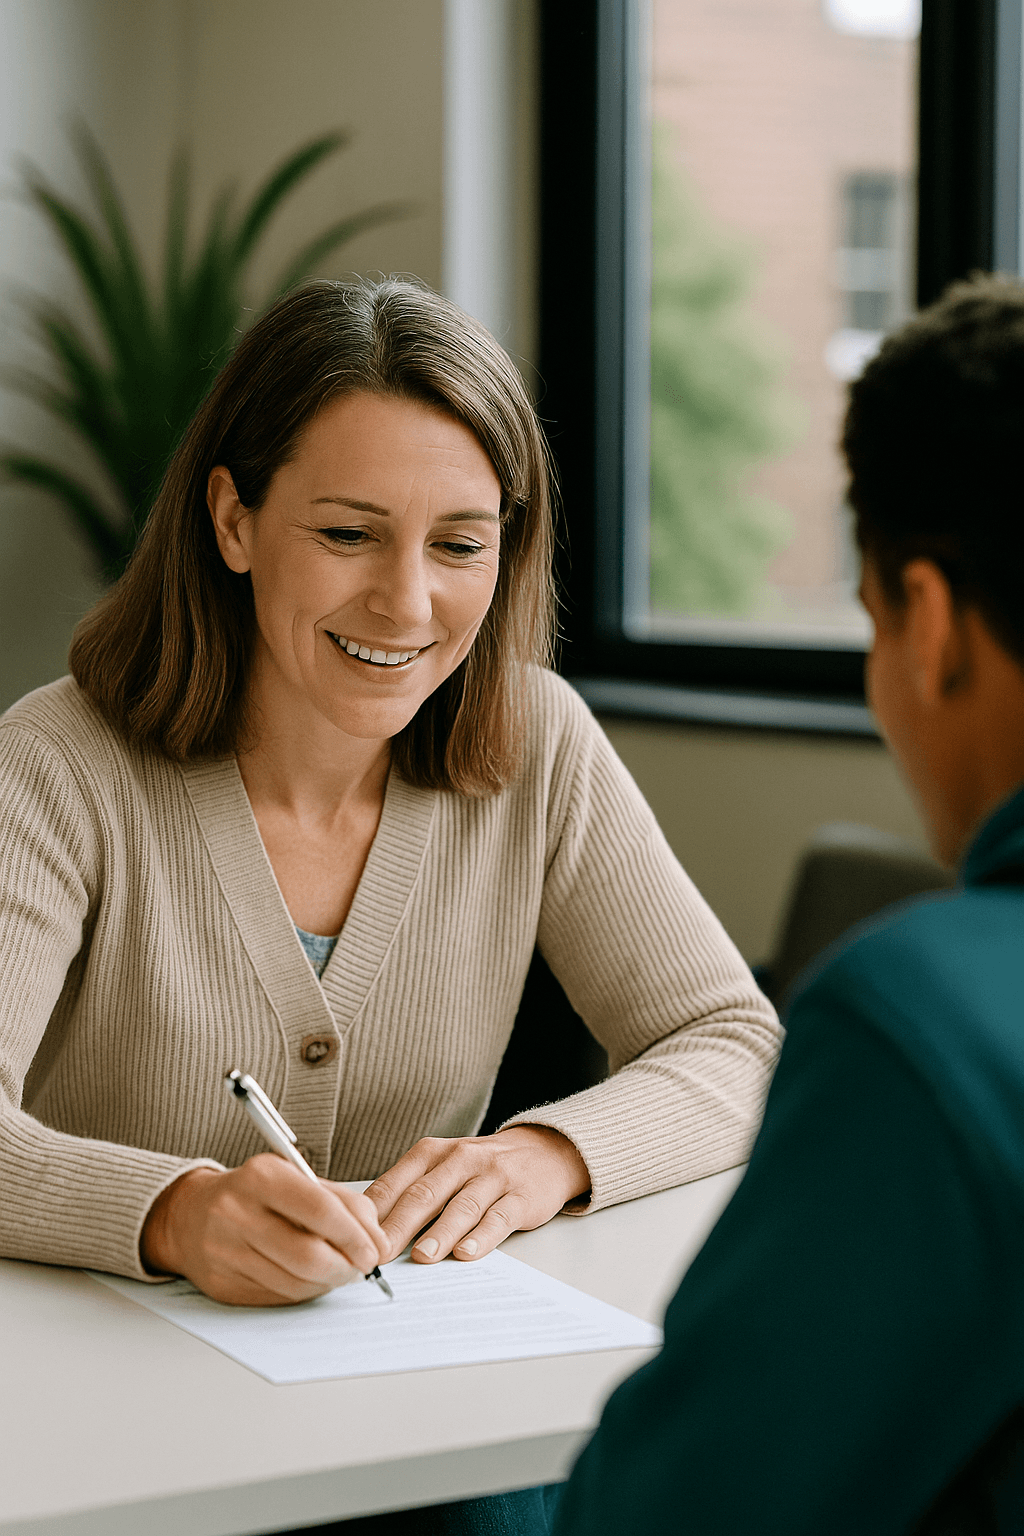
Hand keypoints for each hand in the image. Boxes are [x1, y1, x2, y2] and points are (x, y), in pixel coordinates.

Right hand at [140, 1154, 387, 1305]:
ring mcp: (225, 1251)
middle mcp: (237, 1212)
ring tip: (338, 1270)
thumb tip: (378, 1242)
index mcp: (261, 1176)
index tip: (374, 1250)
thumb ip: (343, 1202)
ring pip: (296, 1282)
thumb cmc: (256, 1194)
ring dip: (329, 1282)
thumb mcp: (297, 1179)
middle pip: (308, 1254)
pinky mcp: (222, 1284)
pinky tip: (310, 1278)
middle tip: (361, 1267)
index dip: (355, 1235)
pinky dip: (305, 1291)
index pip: (319, 1209)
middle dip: (346, 1267)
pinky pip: (279, 1297)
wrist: (190, 1215)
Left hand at [366, 1125, 590, 1265]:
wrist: (543, 1151)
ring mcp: (493, 1176)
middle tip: (379, 1255)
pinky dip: (481, 1237)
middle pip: (424, 1195)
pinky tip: (467, 1253)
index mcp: (432, 1153)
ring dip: (440, 1233)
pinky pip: (498, 1217)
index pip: (396, 1184)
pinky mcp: (521, 1196)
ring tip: (421, 1256)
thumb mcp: (442, 1169)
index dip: (374, 1215)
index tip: (355, 1240)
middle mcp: (460, 1159)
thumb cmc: (480, 1168)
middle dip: (399, 1227)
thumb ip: (411, 1194)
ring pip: (462, 1206)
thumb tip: (371, 1235)